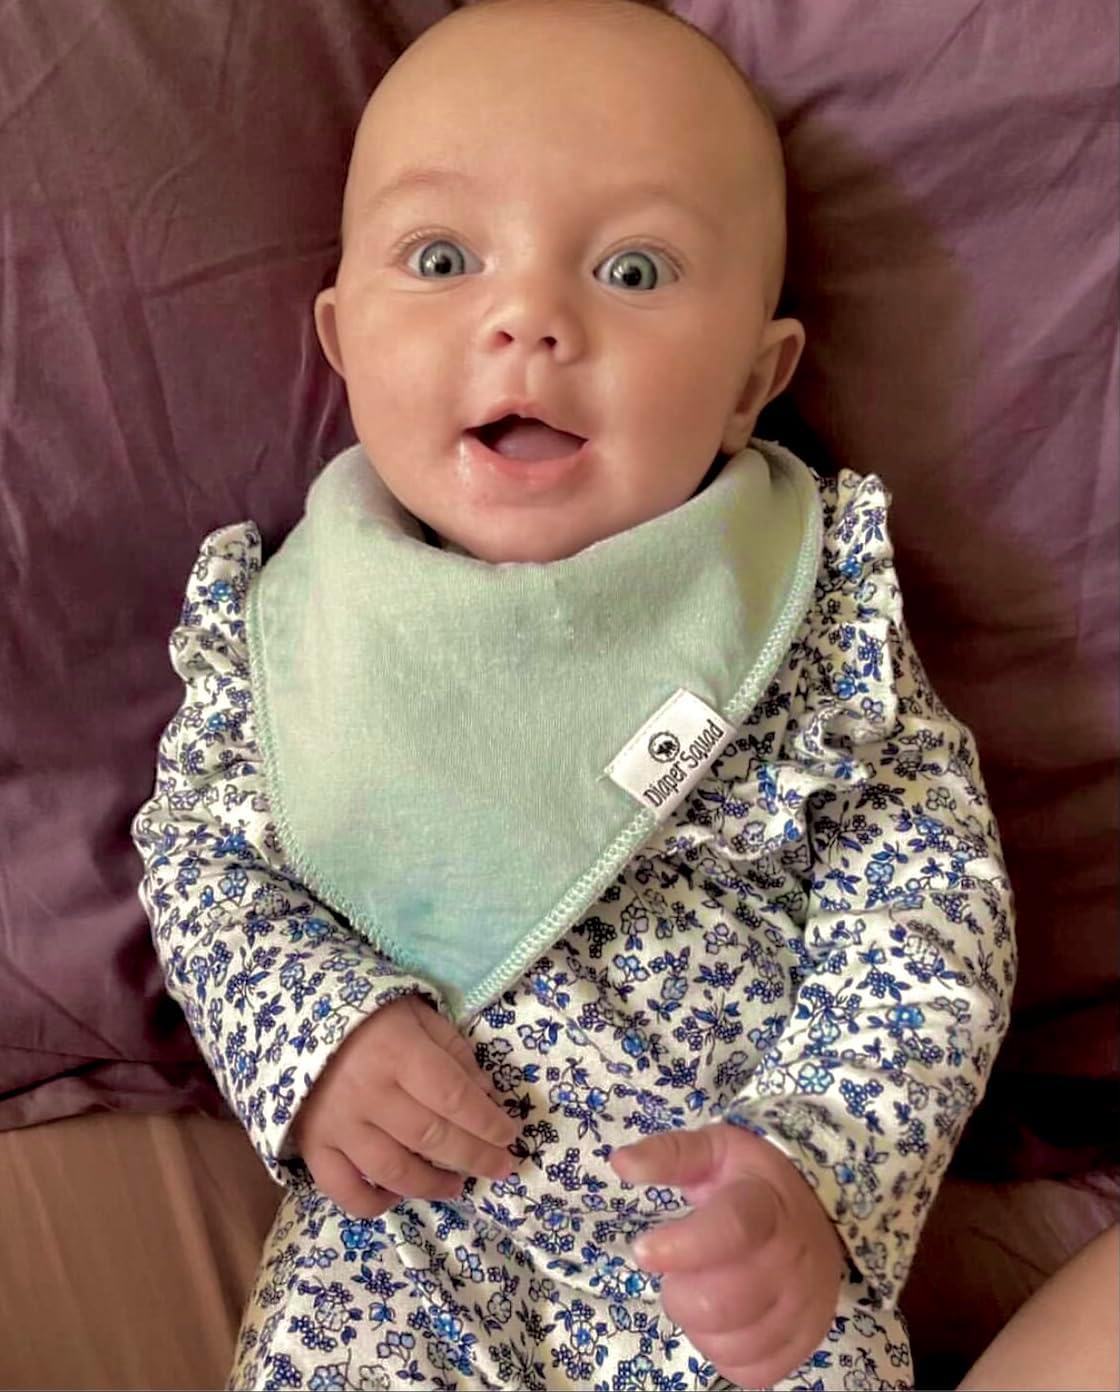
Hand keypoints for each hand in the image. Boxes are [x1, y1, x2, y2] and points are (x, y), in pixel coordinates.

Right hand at [291, 993, 518, 1217]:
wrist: (291, 1012)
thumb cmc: (366, 1012)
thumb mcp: (416, 1014)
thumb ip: (453, 1052)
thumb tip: (487, 1095)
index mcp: (399, 1052)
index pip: (454, 1097)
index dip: (487, 1122)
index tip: (511, 1136)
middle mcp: (370, 1093)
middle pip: (431, 1137)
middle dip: (475, 1157)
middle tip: (502, 1168)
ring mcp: (339, 1124)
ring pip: (393, 1170)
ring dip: (433, 1185)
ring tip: (457, 1185)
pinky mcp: (313, 1145)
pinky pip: (344, 1189)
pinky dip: (372, 1203)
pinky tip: (396, 1197)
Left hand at [611, 1122, 843, 1387]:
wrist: (817, 1209)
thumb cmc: (752, 1181)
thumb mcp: (713, 1151)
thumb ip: (668, 1155)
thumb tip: (620, 1162)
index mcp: (765, 1205)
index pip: (732, 1229)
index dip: (682, 1246)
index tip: (644, 1250)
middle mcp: (792, 1258)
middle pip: (722, 1302)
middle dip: (679, 1294)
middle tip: (677, 1274)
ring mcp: (805, 1304)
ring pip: (734, 1343)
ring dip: (700, 1326)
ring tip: (702, 1293)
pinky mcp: (807, 1340)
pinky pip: (755, 1371)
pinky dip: (727, 1354)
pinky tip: (724, 1323)